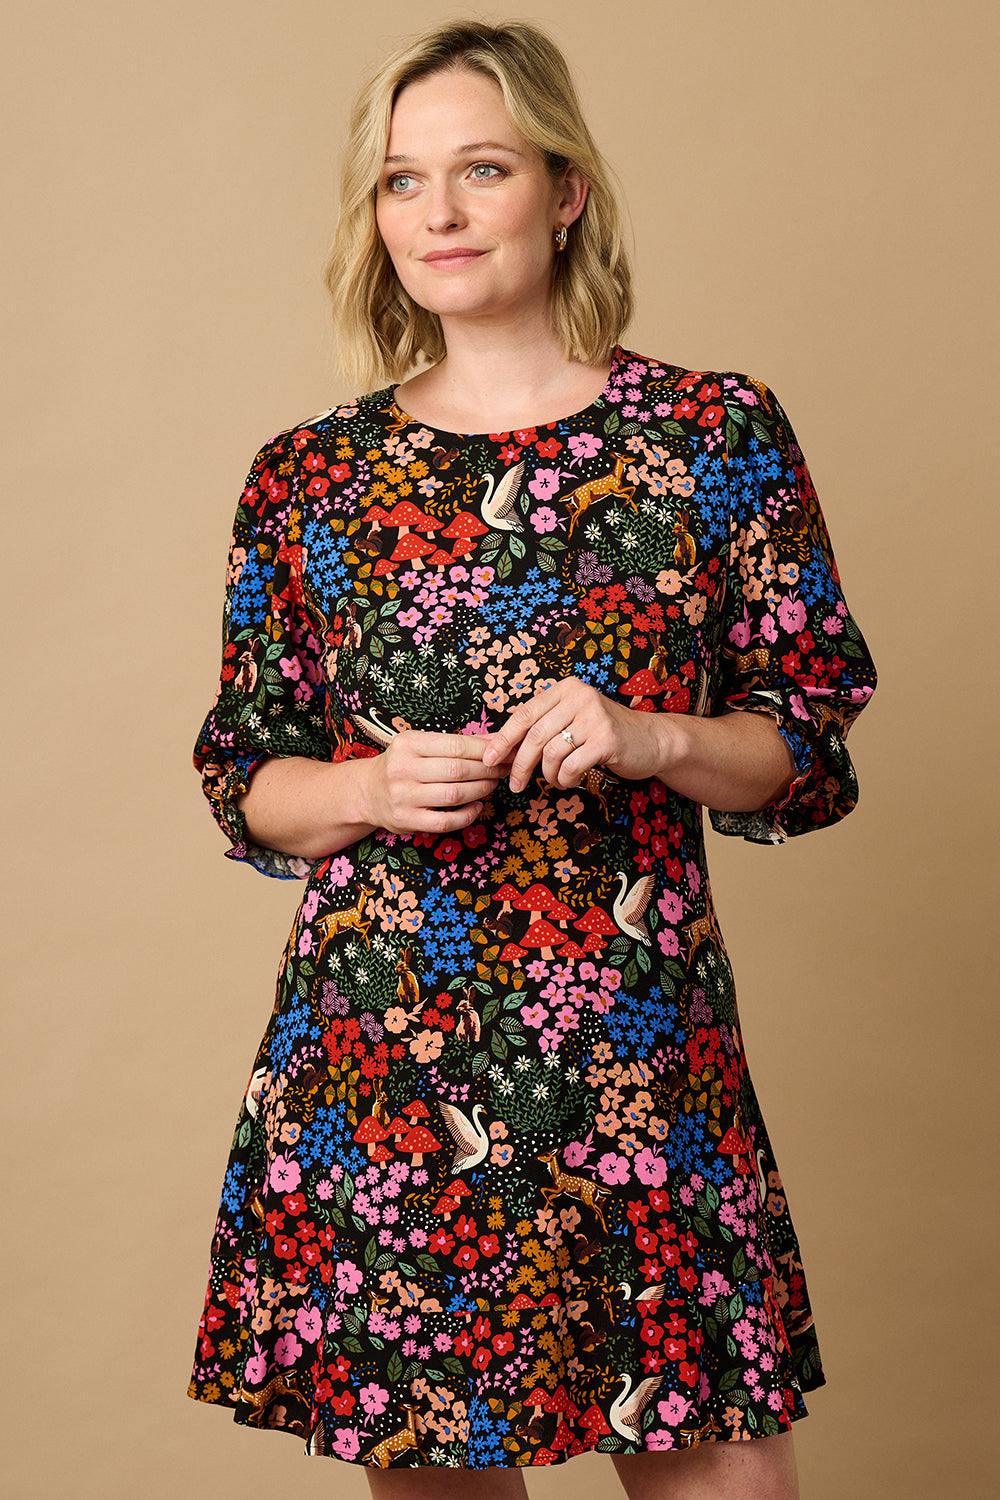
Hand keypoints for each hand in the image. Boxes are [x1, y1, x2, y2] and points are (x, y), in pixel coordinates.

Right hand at [360, 730, 514, 834]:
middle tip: (502, 769)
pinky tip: (477, 806)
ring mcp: (403, 796)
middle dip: (487, 770)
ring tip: (491, 785)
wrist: (367, 792)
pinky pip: (445, 821)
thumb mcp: (420, 746)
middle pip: (457, 770)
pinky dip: (467, 815)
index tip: (503, 752)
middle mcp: (402, 769)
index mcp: (407, 744)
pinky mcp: (406, 820)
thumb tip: (495, 740)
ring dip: (480, 790)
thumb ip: (455, 743)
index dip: (484, 750)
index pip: (455, 745)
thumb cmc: (402, 765)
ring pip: (453, 795)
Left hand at [482, 679, 682, 792]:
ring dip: (547, 775)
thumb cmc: (604, 734)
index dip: (503, 739)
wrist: (652, 740)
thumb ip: (541, 727)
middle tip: (514, 784)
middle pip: (534, 735)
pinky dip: (564, 780)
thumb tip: (496, 746)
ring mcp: (595, 717)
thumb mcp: (572, 721)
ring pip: (551, 753)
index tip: (488, 759)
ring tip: (555, 781)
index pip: (524, 714)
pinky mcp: (607, 740)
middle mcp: (580, 697)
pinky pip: (570, 766)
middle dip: (520, 764)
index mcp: (566, 689)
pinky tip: (569, 781)